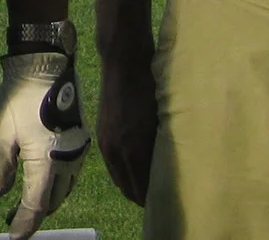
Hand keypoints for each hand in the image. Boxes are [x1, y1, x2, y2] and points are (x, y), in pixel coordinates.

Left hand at [0, 48, 88, 238]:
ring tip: (23, 204)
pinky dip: (56, 184)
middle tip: (13, 221)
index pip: (36, 205)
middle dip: (34, 214)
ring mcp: (79, 151)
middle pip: (53, 201)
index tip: (14, 236)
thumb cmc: (20, 97)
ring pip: (64, 188)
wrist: (46, 65)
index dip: (25, 223)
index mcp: (47, 162)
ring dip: (46, 199)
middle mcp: (69, 161)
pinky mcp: (82, 141)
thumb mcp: (0, 134)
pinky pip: (70, 173)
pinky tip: (42, 181)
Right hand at [95, 53, 157, 205]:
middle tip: (158, 199)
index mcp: (134, 150)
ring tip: (146, 187)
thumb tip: (167, 170)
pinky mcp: (101, 135)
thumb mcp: (162, 121)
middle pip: (128, 188)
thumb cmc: (151, 89)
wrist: (124, 64)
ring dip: (131, 185)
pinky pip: (111, 165)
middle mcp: (116, 151)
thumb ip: (160, 148)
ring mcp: (106, 143)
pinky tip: (133, 169)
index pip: (142, 188)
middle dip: (141, 197)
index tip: (165, 203)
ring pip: (118, 178)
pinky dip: (122, 172)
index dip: (153, 199)